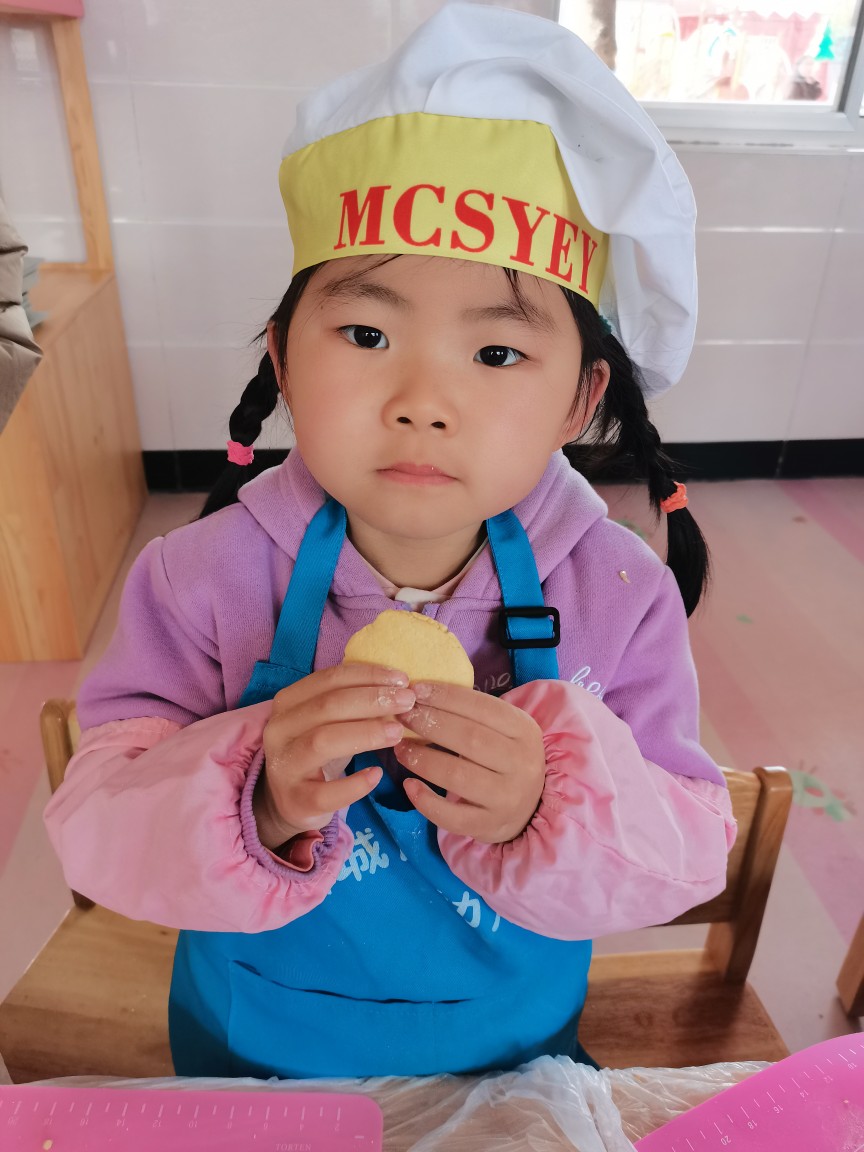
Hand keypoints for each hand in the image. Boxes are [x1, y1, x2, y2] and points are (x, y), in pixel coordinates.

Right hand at [255, 664, 415, 849]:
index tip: (401, 679)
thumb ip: (352, 704)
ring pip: (323, 742)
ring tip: (397, 733)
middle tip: (407, 702)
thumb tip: (397, 689)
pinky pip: (326, 792)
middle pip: (327, 706)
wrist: (290, 801)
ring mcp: (284, 766)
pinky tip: (376, 775)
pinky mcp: (295, 800)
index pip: (329, 679)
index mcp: (287, 702)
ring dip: (366, 734)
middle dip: (372, 700)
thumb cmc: (316, 752)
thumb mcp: (328, 722)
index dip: (367, 676)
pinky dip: (354, 784)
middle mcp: (279, 730)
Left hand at [394, 682, 545, 843]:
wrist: (531, 808)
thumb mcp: (505, 731)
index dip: (446, 697)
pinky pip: (451, 815)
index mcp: (524, 732)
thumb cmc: (507, 758)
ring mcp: (506, 798)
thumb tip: (422, 695)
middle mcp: (521, 764)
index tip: (416, 691)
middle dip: (430, 723)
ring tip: (400, 748)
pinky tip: (409, 785)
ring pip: (457, 775)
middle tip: (402, 716)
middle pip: (469, 739)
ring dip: (422, 759)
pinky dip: (426, 801)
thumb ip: (474, 715)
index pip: (483, 708)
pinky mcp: (488, 825)